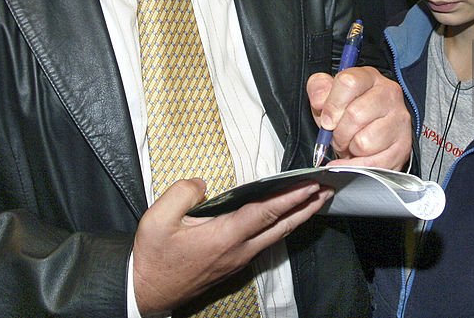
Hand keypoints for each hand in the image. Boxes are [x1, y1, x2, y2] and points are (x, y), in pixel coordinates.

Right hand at [132, 177, 330, 314]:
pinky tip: (286, 219)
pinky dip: (282, 227)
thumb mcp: (158, 219)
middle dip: (306, 207)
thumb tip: (203, 184)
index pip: (264, 212)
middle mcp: (238, 250)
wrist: (146, 290)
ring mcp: (238, 260)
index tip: (311, 184)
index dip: (290, 197)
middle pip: (281, 226)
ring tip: (316, 201)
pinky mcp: (234, 265)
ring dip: (298, 217)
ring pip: (276, 236)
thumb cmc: (153, 255)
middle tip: (328, 190)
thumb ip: (183, 193)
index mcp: (223, 236)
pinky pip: (267, 242)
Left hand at [307, 66, 411, 169]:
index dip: (332, 105)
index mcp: (369, 78)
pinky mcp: (402, 146)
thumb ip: (319, 89)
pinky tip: (355, 159)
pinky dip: (357, 166)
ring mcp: (399, 121)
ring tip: (352, 143)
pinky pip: (373, 163)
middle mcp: (389, 95)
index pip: (349, 82)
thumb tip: (319, 100)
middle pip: (355, 115)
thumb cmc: (349, 113)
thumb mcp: (330, 97)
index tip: (327, 119)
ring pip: (364, 142)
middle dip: (339, 132)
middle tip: (338, 135)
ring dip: (351, 148)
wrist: (372, 135)